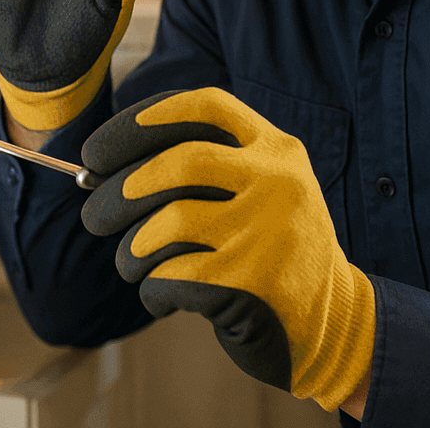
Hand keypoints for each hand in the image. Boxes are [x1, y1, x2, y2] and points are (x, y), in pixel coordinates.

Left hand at [80, 88, 374, 411]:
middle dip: (119, 192)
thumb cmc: (273, 253)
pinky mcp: (252, 283)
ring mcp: (268, 231)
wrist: (334, 323)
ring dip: (131, 250)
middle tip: (94, 215)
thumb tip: (101, 172)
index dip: (143, 119)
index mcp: (277, 149)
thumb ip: (206, 171)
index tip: (99, 148)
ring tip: (132, 265)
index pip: (206, 108)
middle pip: (178, 164)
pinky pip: (171, 277)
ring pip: (167, 223)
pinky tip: (161, 297)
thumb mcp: (262, 191)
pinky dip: (151, 290)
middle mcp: (278, 181)